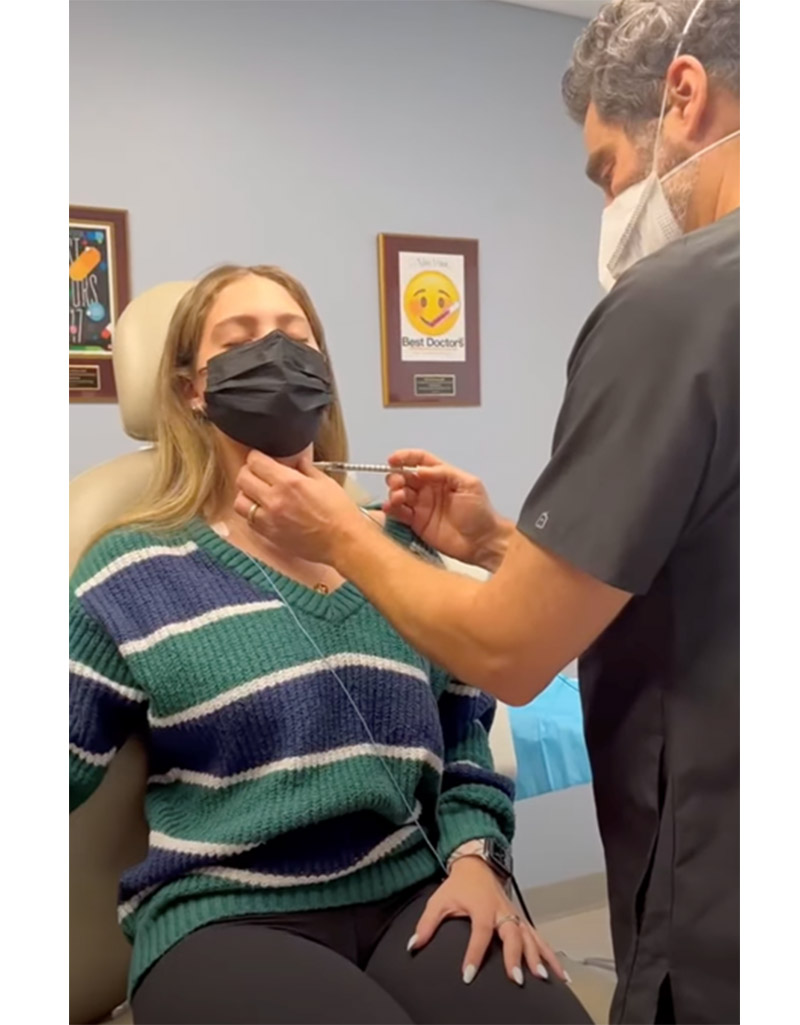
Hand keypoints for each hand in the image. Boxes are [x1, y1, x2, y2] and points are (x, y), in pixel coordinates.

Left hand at [234, 452, 366, 564]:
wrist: (344, 542)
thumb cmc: (339, 514)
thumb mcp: (324, 481)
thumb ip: (305, 468)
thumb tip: (296, 460)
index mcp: (288, 482)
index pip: (255, 461)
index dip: (256, 456)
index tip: (260, 458)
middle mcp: (274, 500)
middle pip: (242, 478)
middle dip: (249, 471)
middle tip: (258, 472)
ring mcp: (269, 520)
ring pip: (239, 501)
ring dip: (246, 494)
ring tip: (258, 493)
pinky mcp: (269, 535)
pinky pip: (248, 520)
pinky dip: (252, 513)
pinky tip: (265, 510)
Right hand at [384, 450, 512, 571]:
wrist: (482, 542)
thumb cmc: (480, 513)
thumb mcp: (469, 485)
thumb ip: (444, 473)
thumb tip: (420, 470)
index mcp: (441, 476)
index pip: (419, 460)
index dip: (405, 457)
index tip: (393, 460)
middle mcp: (428, 489)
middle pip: (404, 476)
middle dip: (396, 476)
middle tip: (398, 483)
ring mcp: (421, 506)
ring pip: (399, 493)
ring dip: (393, 493)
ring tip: (398, 498)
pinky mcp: (416, 523)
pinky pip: (398, 513)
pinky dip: (391, 509)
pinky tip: (390, 508)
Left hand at [408, 856, 566, 986]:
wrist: (477, 864)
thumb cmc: (458, 885)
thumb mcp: (439, 901)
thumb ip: (426, 924)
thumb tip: (413, 945)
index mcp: (481, 906)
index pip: (479, 932)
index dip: (473, 954)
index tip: (468, 975)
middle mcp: (501, 910)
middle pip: (512, 933)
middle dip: (515, 956)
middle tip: (517, 978)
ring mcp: (513, 914)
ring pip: (530, 936)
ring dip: (538, 957)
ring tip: (545, 978)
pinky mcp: (520, 918)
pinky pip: (537, 937)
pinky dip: (549, 954)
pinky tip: (560, 974)